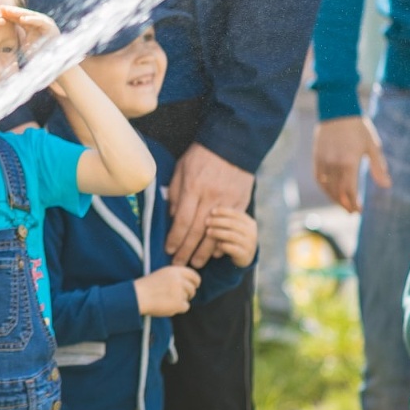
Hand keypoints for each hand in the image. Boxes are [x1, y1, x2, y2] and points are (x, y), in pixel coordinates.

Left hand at [0, 5, 60, 55]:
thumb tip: (4, 46)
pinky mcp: (50, 26)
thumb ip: (17, 42)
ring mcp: (45, 23)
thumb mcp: (24, 47)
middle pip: (23, 14)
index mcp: (31, 25)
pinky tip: (23, 19)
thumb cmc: (38, 55)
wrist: (54, 62)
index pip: (17, 17)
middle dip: (12, 11)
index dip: (8, 15)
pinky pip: (39, 21)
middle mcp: (38, 22)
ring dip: (20, 13)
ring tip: (9, 11)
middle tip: (1, 8)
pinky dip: (31, 19)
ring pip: (30, 15)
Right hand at [134, 265, 201, 316]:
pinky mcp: (179, 303)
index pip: (194, 275)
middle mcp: (179, 279)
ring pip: (188, 298)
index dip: (195, 282)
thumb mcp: (161, 274)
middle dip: (188, 293)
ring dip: (180, 301)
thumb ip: (175, 276)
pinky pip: (185, 307)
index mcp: (174, 270)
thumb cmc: (147, 286)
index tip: (194, 285)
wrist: (138, 296)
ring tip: (167, 300)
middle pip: (192, 289)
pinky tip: (167, 306)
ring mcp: (180, 292)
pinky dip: (178, 308)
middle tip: (177, 296)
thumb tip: (190, 284)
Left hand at [165, 144, 252, 267]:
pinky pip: (231, 227)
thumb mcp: (182, 169)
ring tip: (195, 263)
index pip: (183, 221)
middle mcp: (211, 198)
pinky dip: (222, 240)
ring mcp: (228, 201)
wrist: (232, 145)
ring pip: (216, 232)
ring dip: (204, 251)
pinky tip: (215, 252)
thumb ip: (176, 193)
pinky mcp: (240, 202)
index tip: (168, 250)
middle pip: (198, 231)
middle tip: (179, 265)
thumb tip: (173, 216)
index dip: (175, 238)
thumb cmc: (201, 156)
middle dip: (187, 250)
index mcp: (194, 189)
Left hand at [205, 206, 258, 267]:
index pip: (236, 214)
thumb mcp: (234, 226)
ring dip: (218, 232)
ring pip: (231, 236)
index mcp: (249, 222)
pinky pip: (231, 248)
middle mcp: (251, 232)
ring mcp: (249, 244)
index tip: (212, 211)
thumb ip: (227, 218)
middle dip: (218, 221)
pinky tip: (216, 244)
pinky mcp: (244, 255)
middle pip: (233, 224)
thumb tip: (210, 209)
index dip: (223, 211)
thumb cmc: (235, 237)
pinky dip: (222, 245)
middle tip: (206, 221)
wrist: (244, 256)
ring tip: (208, 232)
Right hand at [312, 116, 389, 212]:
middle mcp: (334, 164)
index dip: (353, 203)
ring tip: (342, 204)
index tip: (359, 211)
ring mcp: (323, 161)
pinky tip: (330, 191)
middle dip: (344, 204)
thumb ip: (378, 168)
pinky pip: (318, 177)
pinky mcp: (316, 157)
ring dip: (334, 198)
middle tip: (352, 212)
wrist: (337, 111)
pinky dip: (324, 187)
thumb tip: (387, 186)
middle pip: (337, 191)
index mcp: (349, 163)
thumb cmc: (358, 128)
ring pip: (326, 186)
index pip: (349, 191)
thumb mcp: (372, 147)